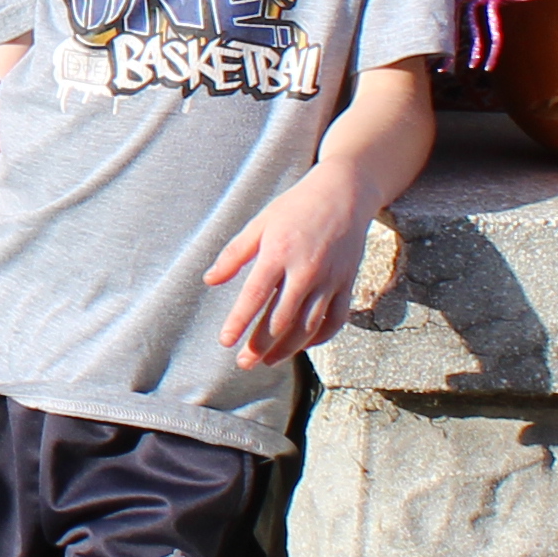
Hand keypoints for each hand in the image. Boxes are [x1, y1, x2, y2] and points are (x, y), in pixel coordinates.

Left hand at [204, 168, 376, 368]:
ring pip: (308, 326)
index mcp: (279, 252)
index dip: (239, 322)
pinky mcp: (348, 283)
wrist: (345, 193)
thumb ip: (234, 254)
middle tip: (243, 363)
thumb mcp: (260, 222)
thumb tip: (210, 280)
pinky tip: (302, 345)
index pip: (255, 296)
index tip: (226, 342)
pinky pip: (335, 320)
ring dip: (287, 348)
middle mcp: (306, 269)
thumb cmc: (296, 206)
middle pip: (281, 319)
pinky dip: (319, 338)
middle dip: (260, 345)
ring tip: (268, 361)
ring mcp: (330, 279)